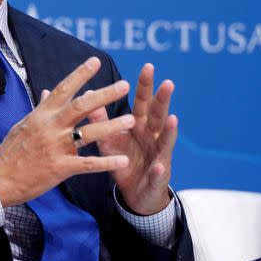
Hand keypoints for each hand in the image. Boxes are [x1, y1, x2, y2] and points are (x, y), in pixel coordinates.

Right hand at [0, 56, 134, 207]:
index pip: (62, 89)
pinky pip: (88, 164)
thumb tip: (48, 91)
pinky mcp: (60, 168)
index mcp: (42, 115)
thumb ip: (40, 108)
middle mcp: (50, 127)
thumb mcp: (23, 124)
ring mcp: (56, 147)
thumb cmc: (10, 151)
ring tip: (131, 120)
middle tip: (124, 85)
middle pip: (81, 106)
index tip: (95, 61)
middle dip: (104, 95)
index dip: (79, 74)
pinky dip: (106, 162)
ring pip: (88, 133)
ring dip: (111, 126)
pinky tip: (123, 161)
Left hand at [92, 64, 177, 214]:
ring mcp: (158, 156)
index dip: (145, 85)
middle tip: (168, 83)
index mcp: (140, 126)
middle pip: (159, 115)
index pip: (143, 102)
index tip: (148, 66)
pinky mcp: (157, 178)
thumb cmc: (124, 161)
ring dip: (169, 131)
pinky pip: (158, 174)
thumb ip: (101, 119)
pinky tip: (159, 166)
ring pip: (165, 141)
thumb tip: (87, 94)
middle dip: (163, 100)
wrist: (136, 194)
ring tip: (172, 119)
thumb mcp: (109, 139)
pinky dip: (159, 170)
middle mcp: (152, 137)